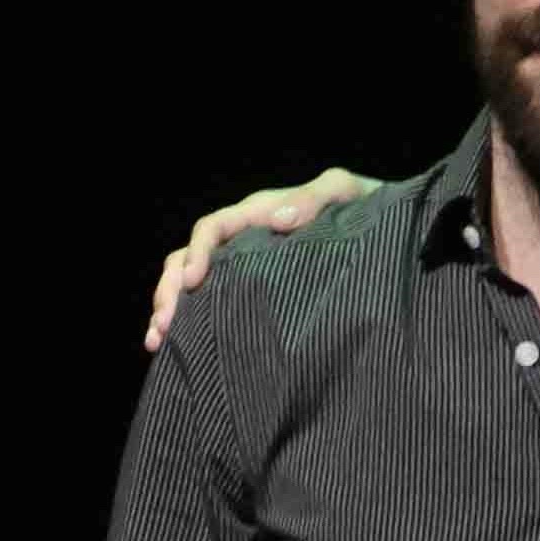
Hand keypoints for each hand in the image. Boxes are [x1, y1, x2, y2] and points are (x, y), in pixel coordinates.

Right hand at [145, 167, 382, 350]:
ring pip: (189, 282)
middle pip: (189, 258)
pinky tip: (171, 347)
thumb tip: (279, 218)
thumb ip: (317, 197)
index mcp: (258, 214)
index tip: (194, 280)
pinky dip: (187, 321)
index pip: (214, 227)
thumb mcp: (345, 193)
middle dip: (170, 289)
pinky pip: (210, 302)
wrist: (381, 228)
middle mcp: (242, 239)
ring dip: (169, 307)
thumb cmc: (362, 206)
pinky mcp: (250, 289)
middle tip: (163, 324)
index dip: (198, 251)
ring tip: (158, 340)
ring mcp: (243, 266)